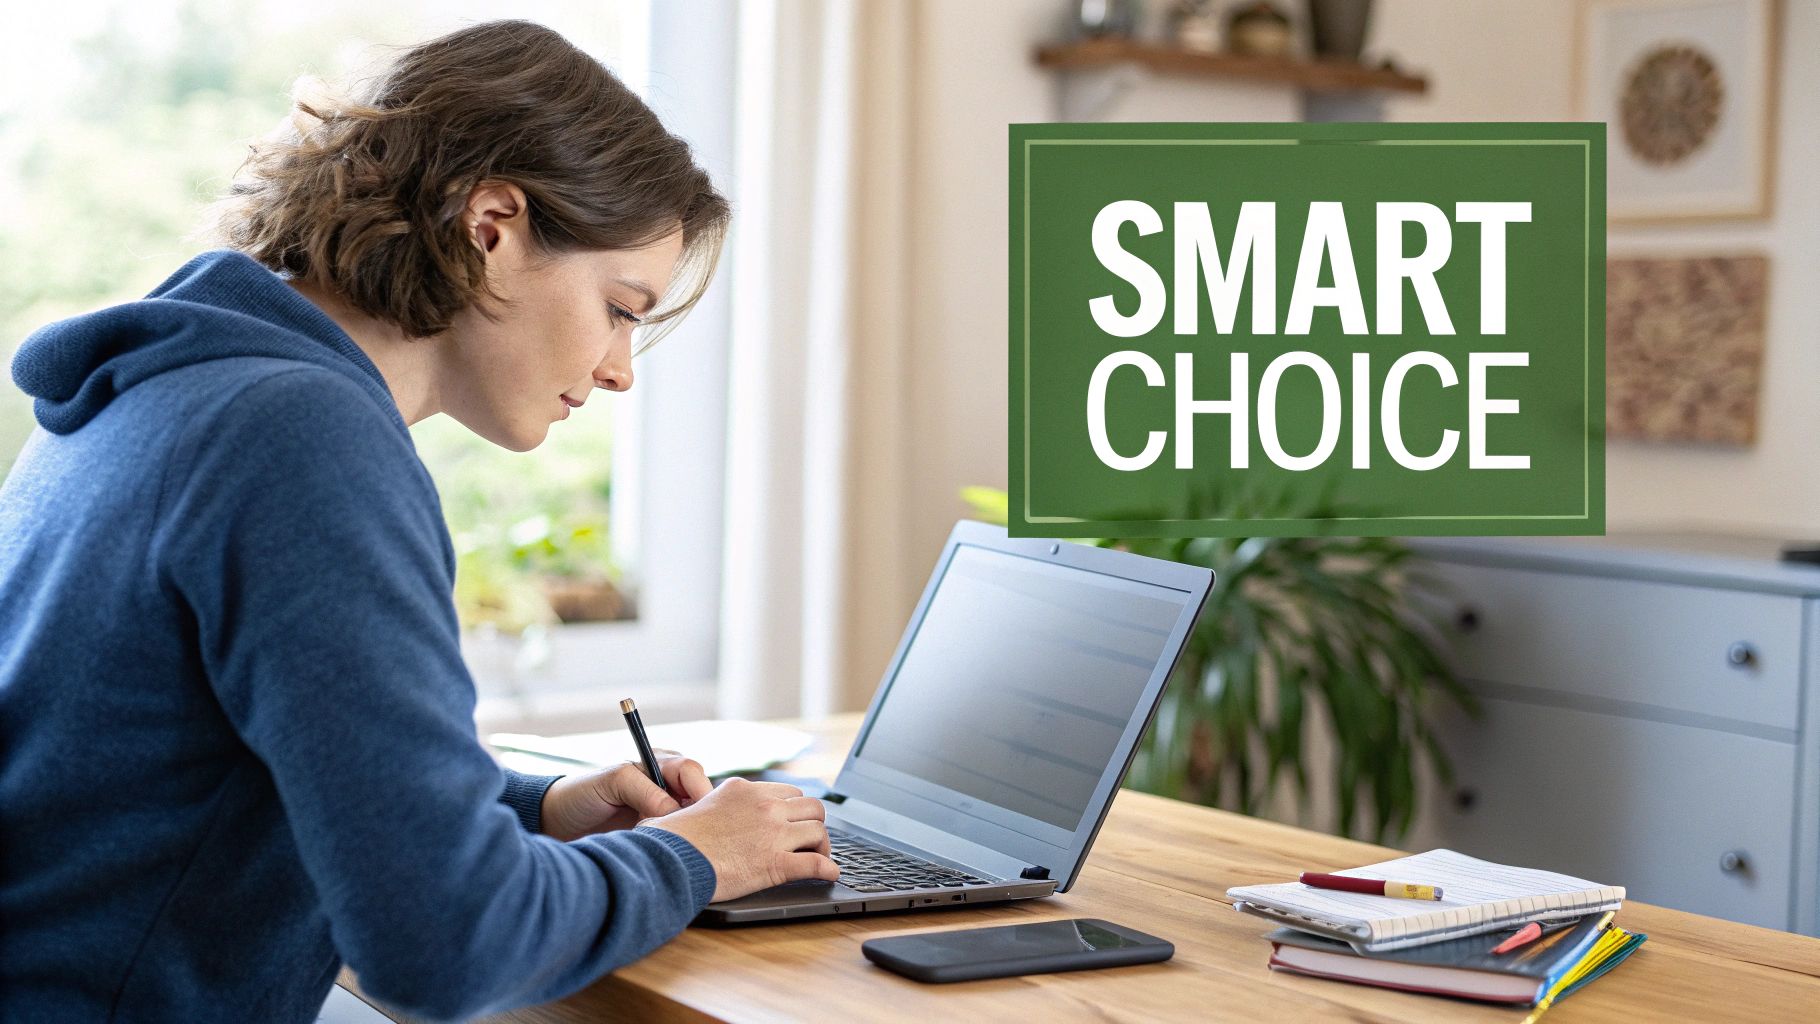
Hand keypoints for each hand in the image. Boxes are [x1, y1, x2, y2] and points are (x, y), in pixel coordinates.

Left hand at [539, 750, 712, 841]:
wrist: (557, 824)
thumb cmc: (580, 795)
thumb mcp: (611, 783)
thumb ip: (644, 790)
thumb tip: (673, 810)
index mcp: (656, 763)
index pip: (691, 770)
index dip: (698, 790)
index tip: (696, 812)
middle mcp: (665, 785)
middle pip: (699, 795)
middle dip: (697, 813)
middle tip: (683, 832)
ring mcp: (663, 810)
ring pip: (693, 818)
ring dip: (687, 831)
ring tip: (670, 843)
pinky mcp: (659, 833)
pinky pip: (679, 836)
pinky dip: (677, 844)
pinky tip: (667, 852)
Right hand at [639, 777, 839, 901]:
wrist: (669, 861)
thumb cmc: (668, 840)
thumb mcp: (686, 809)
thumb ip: (696, 807)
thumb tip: (668, 814)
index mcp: (743, 790)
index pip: (786, 792)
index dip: (794, 811)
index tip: (793, 823)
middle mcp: (763, 805)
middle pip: (811, 807)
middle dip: (814, 824)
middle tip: (810, 841)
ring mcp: (772, 833)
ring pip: (819, 831)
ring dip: (822, 846)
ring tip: (819, 858)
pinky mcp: (776, 863)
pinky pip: (816, 864)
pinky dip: (827, 870)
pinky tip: (829, 875)